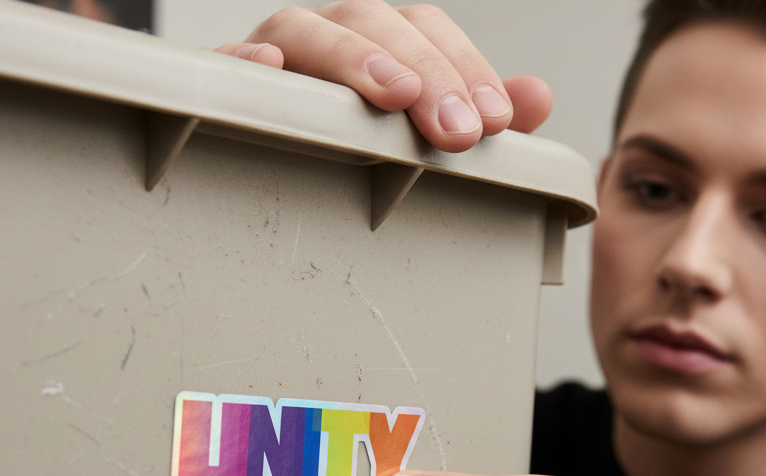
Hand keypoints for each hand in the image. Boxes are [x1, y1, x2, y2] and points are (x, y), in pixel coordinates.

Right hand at [214, 1, 551, 151]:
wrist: (275, 161)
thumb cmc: (357, 146)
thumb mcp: (424, 132)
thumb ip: (475, 113)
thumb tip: (538, 97)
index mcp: (379, 44)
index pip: (428, 33)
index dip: (466, 70)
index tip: (495, 122)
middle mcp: (332, 38)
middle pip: (377, 24)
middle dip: (425, 74)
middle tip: (455, 130)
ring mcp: (278, 54)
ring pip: (309, 30)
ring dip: (354, 59)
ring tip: (392, 96)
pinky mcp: (229, 82)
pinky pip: (228, 61)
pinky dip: (248, 61)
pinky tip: (271, 70)